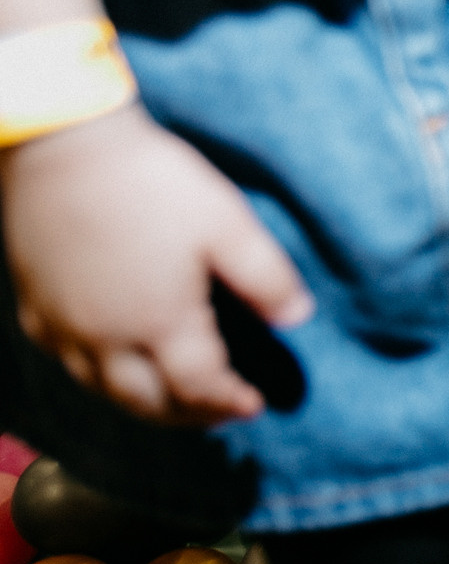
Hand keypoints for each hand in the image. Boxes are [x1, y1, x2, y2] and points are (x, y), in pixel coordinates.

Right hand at [1, 107, 312, 423]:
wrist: (63, 147)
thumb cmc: (152, 182)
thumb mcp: (227, 223)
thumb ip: (265, 277)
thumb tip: (298, 318)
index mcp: (160, 321)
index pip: (199, 387)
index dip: (229, 403)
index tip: (255, 405)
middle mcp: (106, 337)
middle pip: (147, 402)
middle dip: (189, 416)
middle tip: (219, 413)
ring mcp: (64, 325)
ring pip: (102, 389)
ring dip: (144, 405)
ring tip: (175, 400)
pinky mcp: (34, 306)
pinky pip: (66, 362)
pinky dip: (98, 378)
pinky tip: (112, 366)